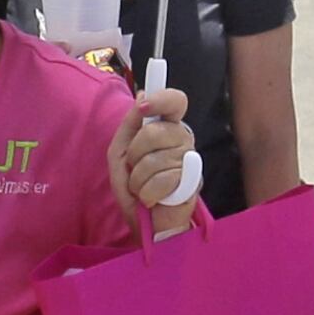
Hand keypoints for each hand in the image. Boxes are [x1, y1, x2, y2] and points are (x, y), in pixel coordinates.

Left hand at [112, 88, 196, 224]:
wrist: (144, 221)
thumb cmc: (134, 187)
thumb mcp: (121, 152)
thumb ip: (130, 124)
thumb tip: (143, 93)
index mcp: (167, 128)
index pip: (175, 101)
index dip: (161, 99)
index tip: (143, 107)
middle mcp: (183, 139)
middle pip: (153, 131)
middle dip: (134, 154)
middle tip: (135, 168)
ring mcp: (191, 160)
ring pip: (153, 159)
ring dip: (138, 179)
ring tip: (143, 188)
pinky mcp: (193, 183)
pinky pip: (162, 180)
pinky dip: (148, 193)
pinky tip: (153, 198)